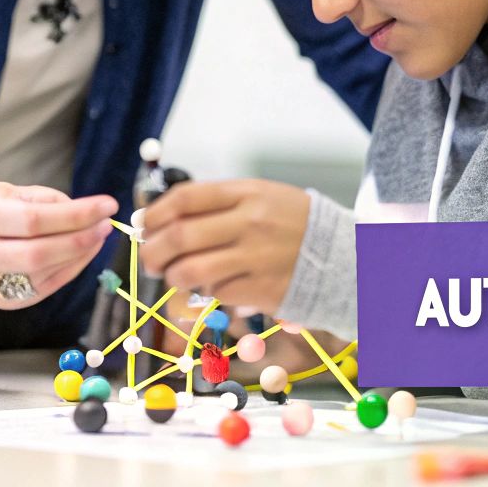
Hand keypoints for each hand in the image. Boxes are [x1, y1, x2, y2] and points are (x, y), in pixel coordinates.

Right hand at [0, 183, 117, 308]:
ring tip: (98, 235)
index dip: (76, 214)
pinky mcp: (4, 301)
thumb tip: (86, 212)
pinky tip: (84, 253)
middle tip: (107, 224)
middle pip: (39, 252)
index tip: (107, 205)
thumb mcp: (9, 192)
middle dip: (81, 239)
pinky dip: (72, 269)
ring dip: (81, 254)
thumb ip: (46, 199)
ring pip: (45, 273)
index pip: (34, 219)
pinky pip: (47, 287)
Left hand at [139, 179, 307, 314]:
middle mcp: (249, 222)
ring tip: (173, 277)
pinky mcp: (262, 288)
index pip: (186, 198)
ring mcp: (256, 257)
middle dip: (152, 251)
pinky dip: (207, 293)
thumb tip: (165, 221)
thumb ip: (219, 205)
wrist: (343, 255)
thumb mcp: (262, 197)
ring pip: (191, 270)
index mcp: (247, 193)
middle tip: (149, 260)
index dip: (155, 213)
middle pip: (180, 236)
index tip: (144, 225)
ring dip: (172, 276)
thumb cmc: (293, 223)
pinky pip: (217, 293)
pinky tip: (213, 287)